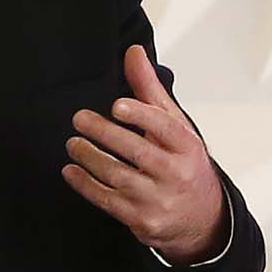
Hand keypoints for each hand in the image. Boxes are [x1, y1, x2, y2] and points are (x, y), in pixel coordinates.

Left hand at [64, 44, 227, 262]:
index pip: (165, 127)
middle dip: (105, 133)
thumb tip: (133, 52)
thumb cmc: (184, 164)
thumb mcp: (175, 127)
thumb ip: (150, 91)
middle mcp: (175, 174)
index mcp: (188, 147)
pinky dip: (85, 184)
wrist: (200, 218)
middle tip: (79, 119)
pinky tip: (71, 170)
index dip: (141, 116)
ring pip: (118, 176)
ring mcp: (158, 200)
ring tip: (73, 143)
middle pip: (137, 152)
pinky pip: (107, 200)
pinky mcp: (141, 219)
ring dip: (90, 157)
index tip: (116, 105)